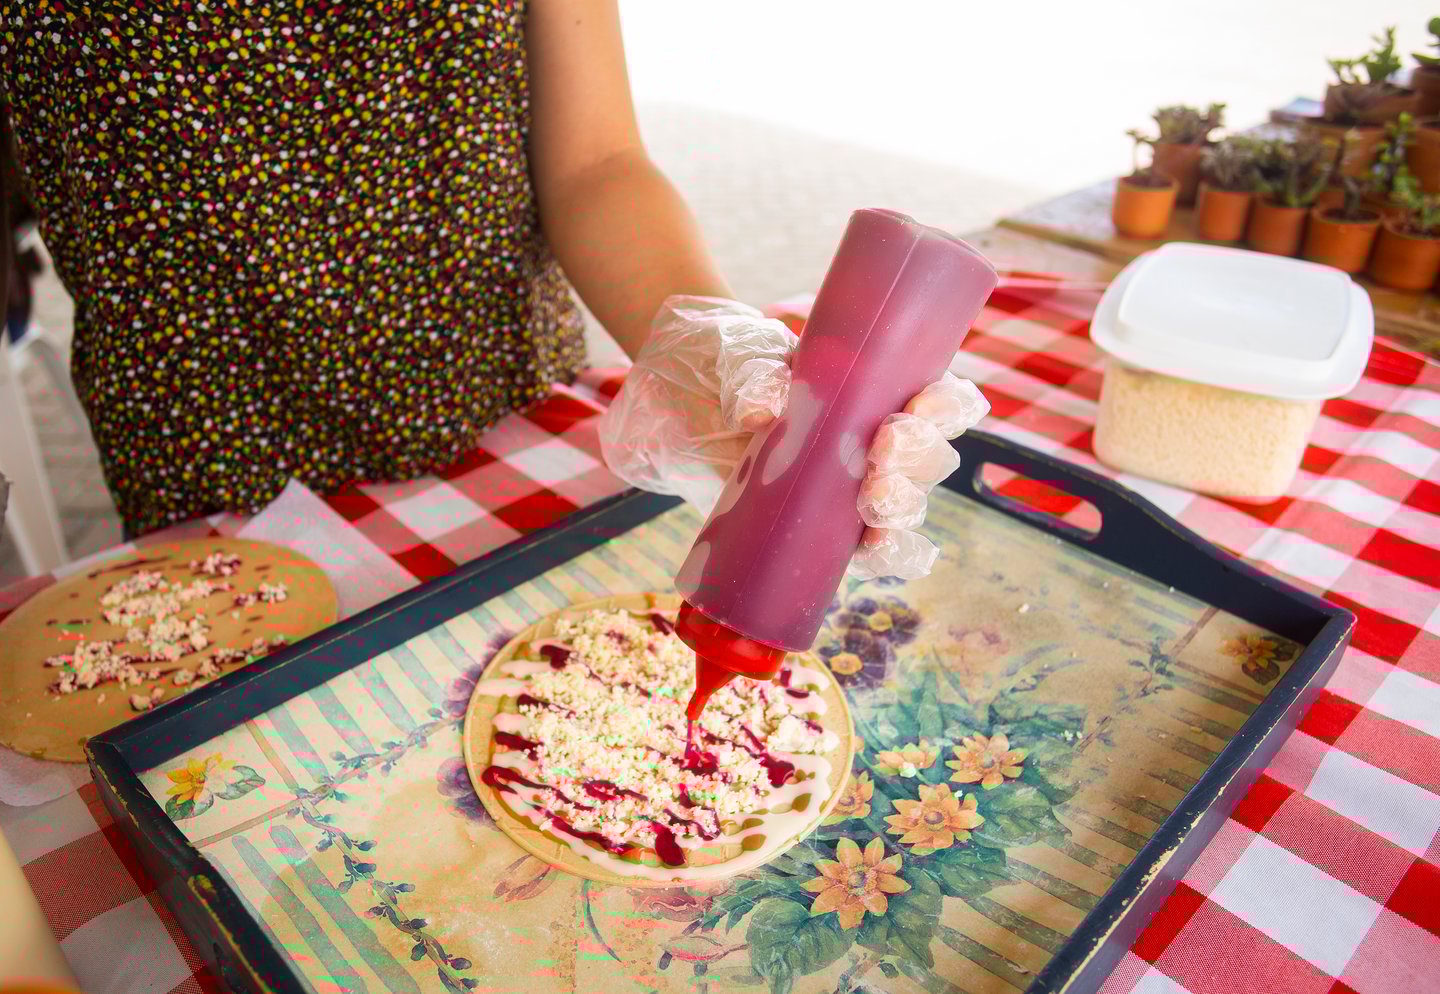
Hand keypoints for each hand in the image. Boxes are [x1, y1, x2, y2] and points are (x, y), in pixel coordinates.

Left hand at [597, 296, 988, 580]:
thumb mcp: (737, 354)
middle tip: (881, 453)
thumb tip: (764, 409)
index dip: (946, 405)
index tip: (917, 405)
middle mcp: (875, 436)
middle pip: (928, 457)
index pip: (936, 395)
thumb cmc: (724, 365)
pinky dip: (885, 554)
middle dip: (915, 460)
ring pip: (907, 503)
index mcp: (875, 385)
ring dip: (902, 508)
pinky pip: (870, 548)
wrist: (679, 404)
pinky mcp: (822, 524)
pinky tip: (875, 549)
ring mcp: (851, 484)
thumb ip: (752, 372)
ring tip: (873, 505)